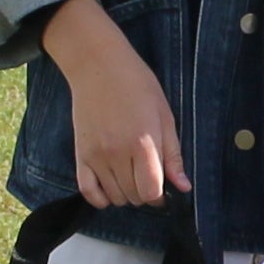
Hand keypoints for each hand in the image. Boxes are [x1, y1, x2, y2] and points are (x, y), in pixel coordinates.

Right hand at [40, 0, 187, 207]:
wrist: (98, 65)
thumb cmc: (137, 85)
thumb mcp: (164, 115)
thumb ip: (173, 154)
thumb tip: (183, 187)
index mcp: (142, 143)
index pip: (152, 191)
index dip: (161, 194)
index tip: (163, 185)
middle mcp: (117, 154)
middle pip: (134, 196)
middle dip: (145, 192)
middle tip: (147, 175)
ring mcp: (96, 156)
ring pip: (114, 197)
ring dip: (126, 194)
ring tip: (131, 176)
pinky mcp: (80, 154)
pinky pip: (88, 191)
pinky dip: (100, 198)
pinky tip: (110, 188)